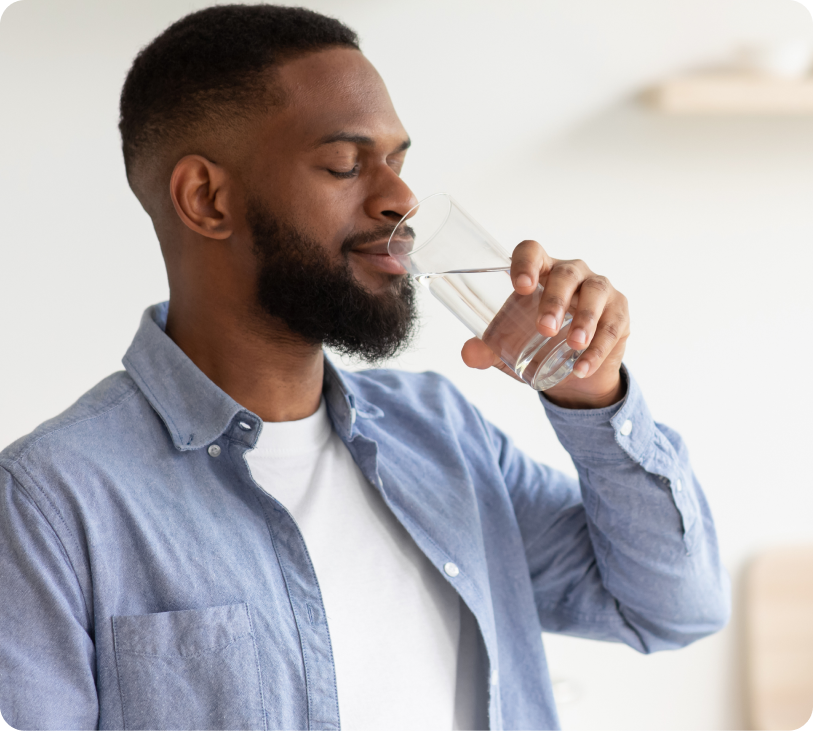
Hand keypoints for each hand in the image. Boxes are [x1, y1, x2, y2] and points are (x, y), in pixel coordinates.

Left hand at [460, 240, 629, 408]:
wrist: (574, 374)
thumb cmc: (538, 345)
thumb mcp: (509, 349)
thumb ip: (487, 350)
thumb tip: (468, 354)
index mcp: (540, 272)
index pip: (532, 252)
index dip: (526, 263)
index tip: (519, 286)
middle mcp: (572, 273)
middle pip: (566, 274)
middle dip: (555, 300)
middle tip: (544, 329)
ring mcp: (599, 290)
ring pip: (595, 293)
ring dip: (584, 320)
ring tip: (573, 345)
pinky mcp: (619, 313)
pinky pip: (612, 326)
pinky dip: (598, 349)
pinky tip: (582, 367)